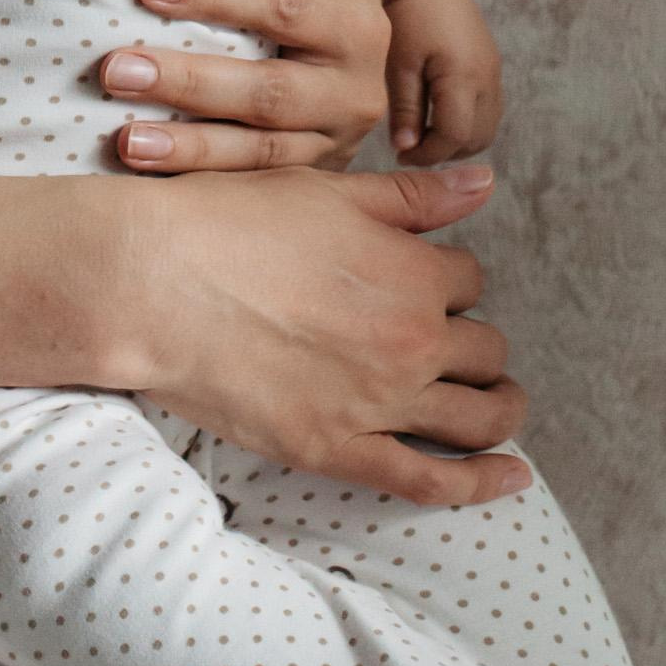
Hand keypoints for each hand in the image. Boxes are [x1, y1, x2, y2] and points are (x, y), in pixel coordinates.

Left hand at [97, 0, 389, 170]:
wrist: (359, 76)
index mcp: (357, 25)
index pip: (286, 5)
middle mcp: (351, 90)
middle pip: (268, 90)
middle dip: (189, 80)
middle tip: (115, 68)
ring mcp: (328, 143)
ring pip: (256, 149)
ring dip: (186, 145)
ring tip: (125, 137)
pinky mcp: (304, 179)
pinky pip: (247, 185)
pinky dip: (194, 178)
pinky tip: (142, 166)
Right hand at [128, 161, 530, 503]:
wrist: (153, 282)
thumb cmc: (230, 223)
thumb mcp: (329, 191)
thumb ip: (414, 197)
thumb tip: (486, 182)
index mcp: (412, 272)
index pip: (470, 280)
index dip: (449, 278)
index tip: (423, 281)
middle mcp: (410, 341)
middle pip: (485, 349)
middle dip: (476, 342)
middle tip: (454, 342)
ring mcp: (378, 402)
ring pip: (479, 415)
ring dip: (502, 408)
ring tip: (503, 404)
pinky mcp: (338, 450)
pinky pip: (431, 480)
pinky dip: (481, 483)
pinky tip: (512, 477)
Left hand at [381, 0, 503, 161]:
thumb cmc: (409, 16)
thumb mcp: (400, 64)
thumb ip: (406, 109)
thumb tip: (406, 148)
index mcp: (463, 76)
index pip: (455, 135)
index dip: (428, 153)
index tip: (402, 153)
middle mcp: (486, 79)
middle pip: (478, 138)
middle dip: (445, 151)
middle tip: (413, 147)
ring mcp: (493, 74)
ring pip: (487, 128)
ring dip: (459, 140)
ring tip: (424, 133)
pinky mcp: (491, 68)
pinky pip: (488, 110)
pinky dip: (468, 123)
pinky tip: (438, 115)